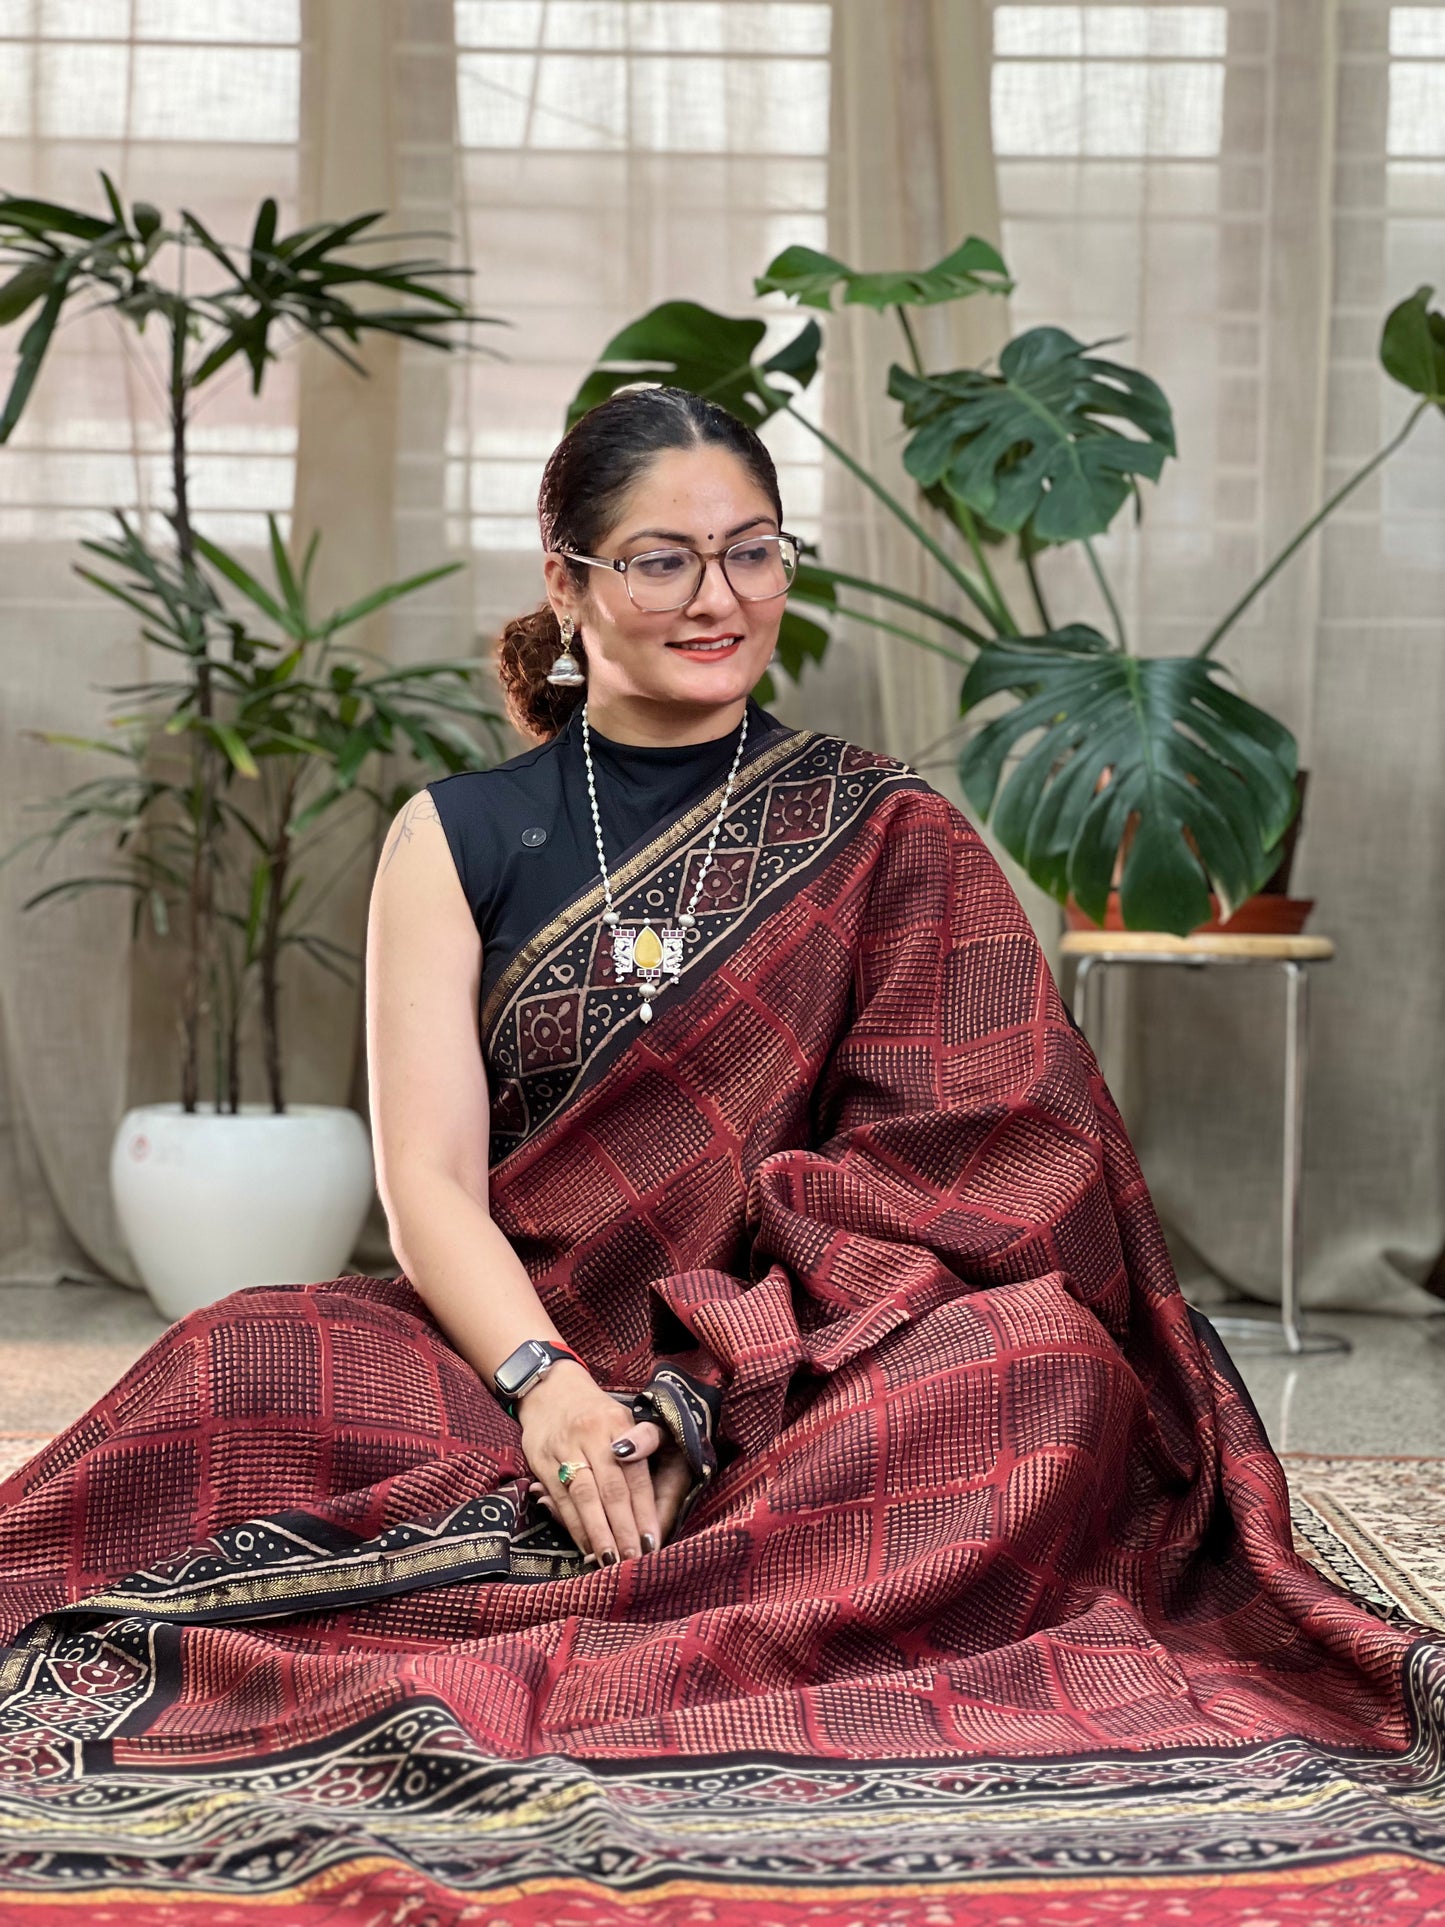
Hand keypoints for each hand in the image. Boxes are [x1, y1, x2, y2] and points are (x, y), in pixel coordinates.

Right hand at [519, 1363, 660, 1562]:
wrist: (549, 1388)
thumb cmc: (596, 1412)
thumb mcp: (625, 1417)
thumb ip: (644, 1448)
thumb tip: (653, 1496)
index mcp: (618, 1423)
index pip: (635, 1474)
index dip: (644, 1511)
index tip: (652, 1542)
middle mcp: (590, 1435)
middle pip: (610, 1490)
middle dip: (624, 1529)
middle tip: (634, 1560)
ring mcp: (563, 1448)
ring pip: (583, 1498)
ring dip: (598, 1533)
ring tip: (611, 1561)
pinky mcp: (540, 1461)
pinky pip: (560, 1500)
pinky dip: (574, 1526)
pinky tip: (586, 1546)